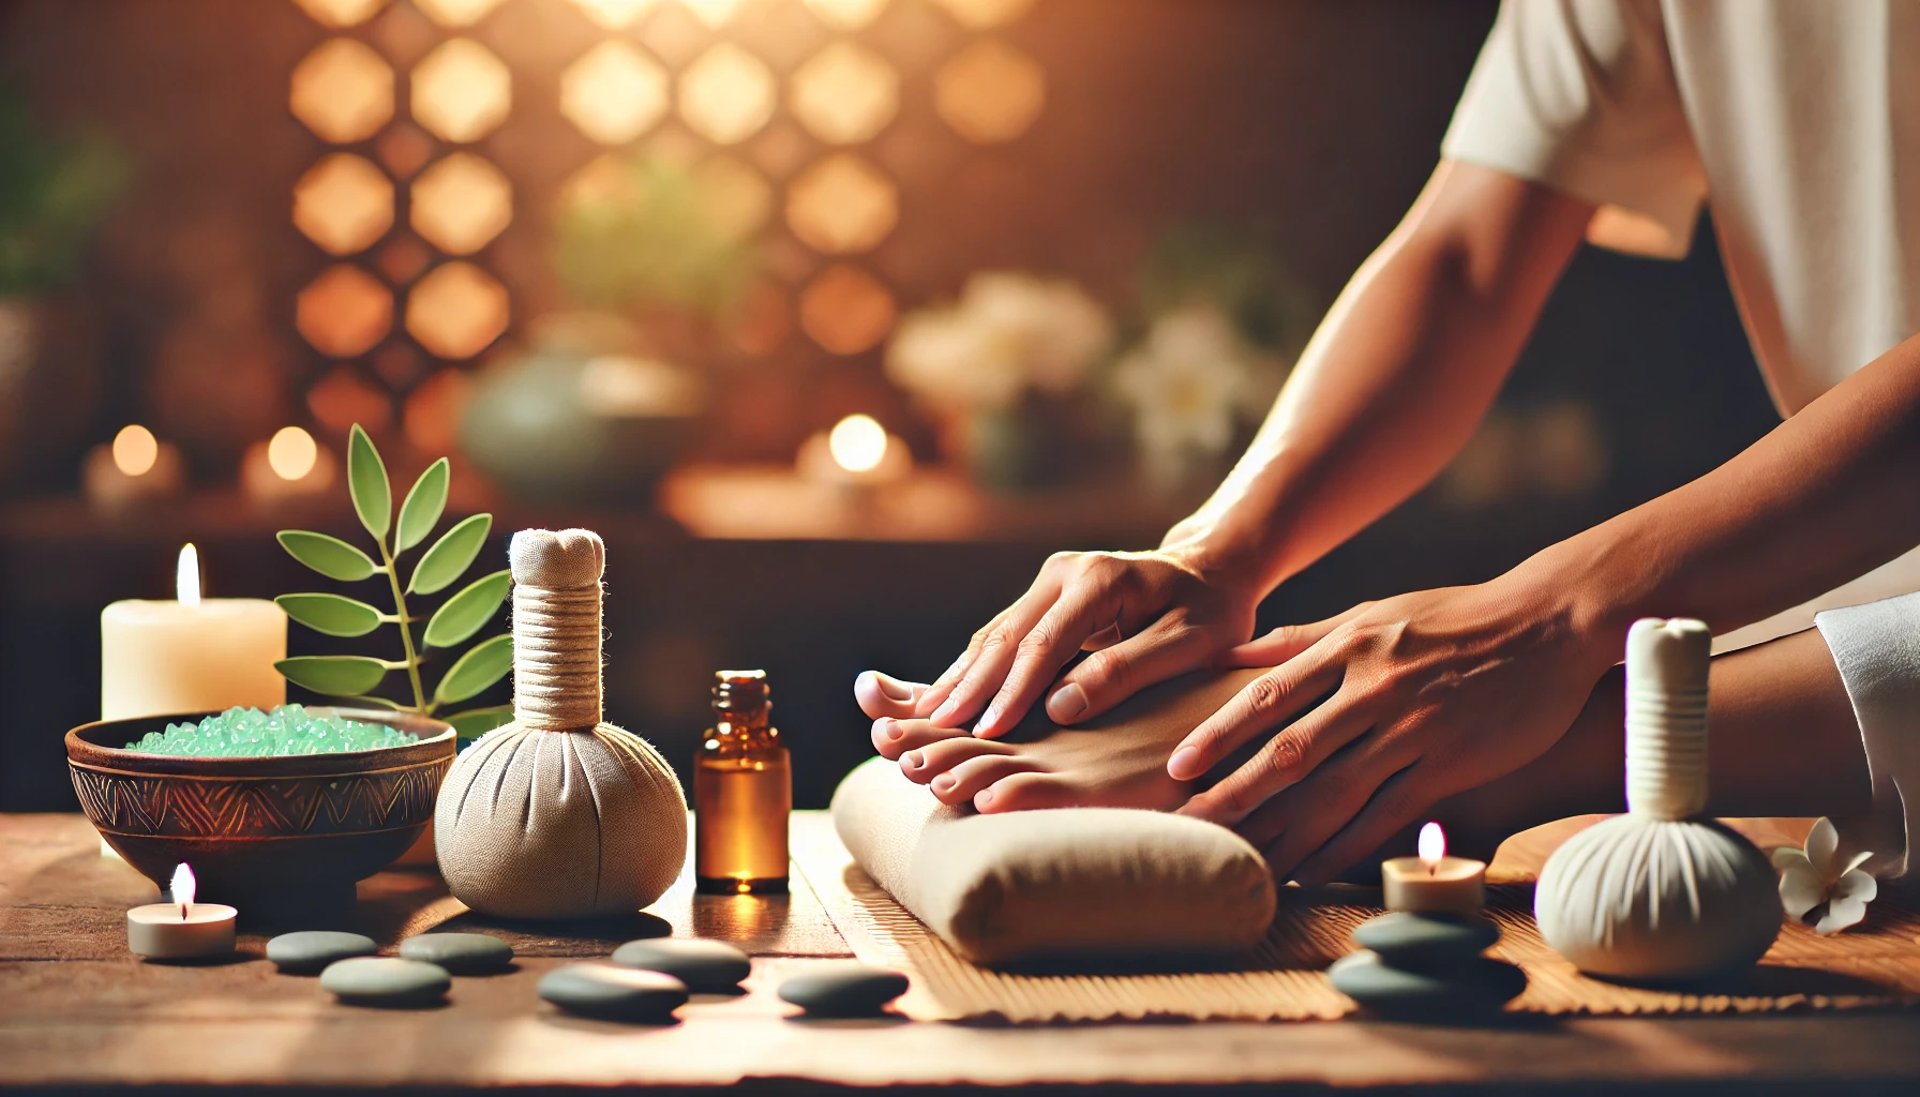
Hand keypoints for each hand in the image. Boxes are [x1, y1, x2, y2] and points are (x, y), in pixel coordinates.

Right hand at [918, 547, 1261, 737]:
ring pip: (995, 635)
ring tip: (926, 718)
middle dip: (970, 686)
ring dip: (962, 677)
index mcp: (1098, 580)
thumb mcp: (1187, 644)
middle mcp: (1064, 573)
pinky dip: (975, 668)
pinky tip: (950, 696)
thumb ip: (1126, 671)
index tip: (989, 732)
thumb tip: (1060, 707)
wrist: (1211, 572)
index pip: (1044, 644)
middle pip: (1006, 637)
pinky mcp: (1046, 596)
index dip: (1013, 692)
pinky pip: (1004, 636)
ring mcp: (1050, 581)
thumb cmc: (1210, 613)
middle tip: (935, 730)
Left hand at [1173, 572, 1615, 883]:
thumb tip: (1228, 654)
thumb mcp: (1373, 613)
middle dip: (1232, 795)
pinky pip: (1385, 815)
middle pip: (1288, 751)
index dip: (1217, 734)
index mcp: (1347, 645)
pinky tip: (1310, 873)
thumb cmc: (1454, 618)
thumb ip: (1300, 640)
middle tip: (1185, 829)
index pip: (1266, 695)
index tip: (1176, 767)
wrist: (1550, 622)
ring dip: (1282, 835)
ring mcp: (1411, 728)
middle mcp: (1372, 687)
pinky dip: (1344, 848)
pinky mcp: (1448, 763)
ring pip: (1333, 792)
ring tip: (1239, 865)